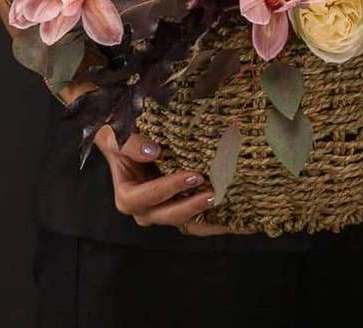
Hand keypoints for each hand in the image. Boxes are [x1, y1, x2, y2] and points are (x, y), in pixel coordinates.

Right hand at [94, 126, 252, 236]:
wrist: (129, 141)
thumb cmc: (122, 138)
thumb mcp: (118, 137)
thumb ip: (131, 144)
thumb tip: (153, 151)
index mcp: (128, 197)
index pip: (148, 197)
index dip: (170, 188)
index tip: (194, 175)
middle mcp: (147, 211)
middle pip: (171, 215)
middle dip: (194, 206)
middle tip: (215, 194)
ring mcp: (165, 212)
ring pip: (189, 224)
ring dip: (213, 223)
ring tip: (236, 218)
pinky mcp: (181, 209)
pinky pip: (201, 221)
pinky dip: (220, 222)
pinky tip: (244, 223)